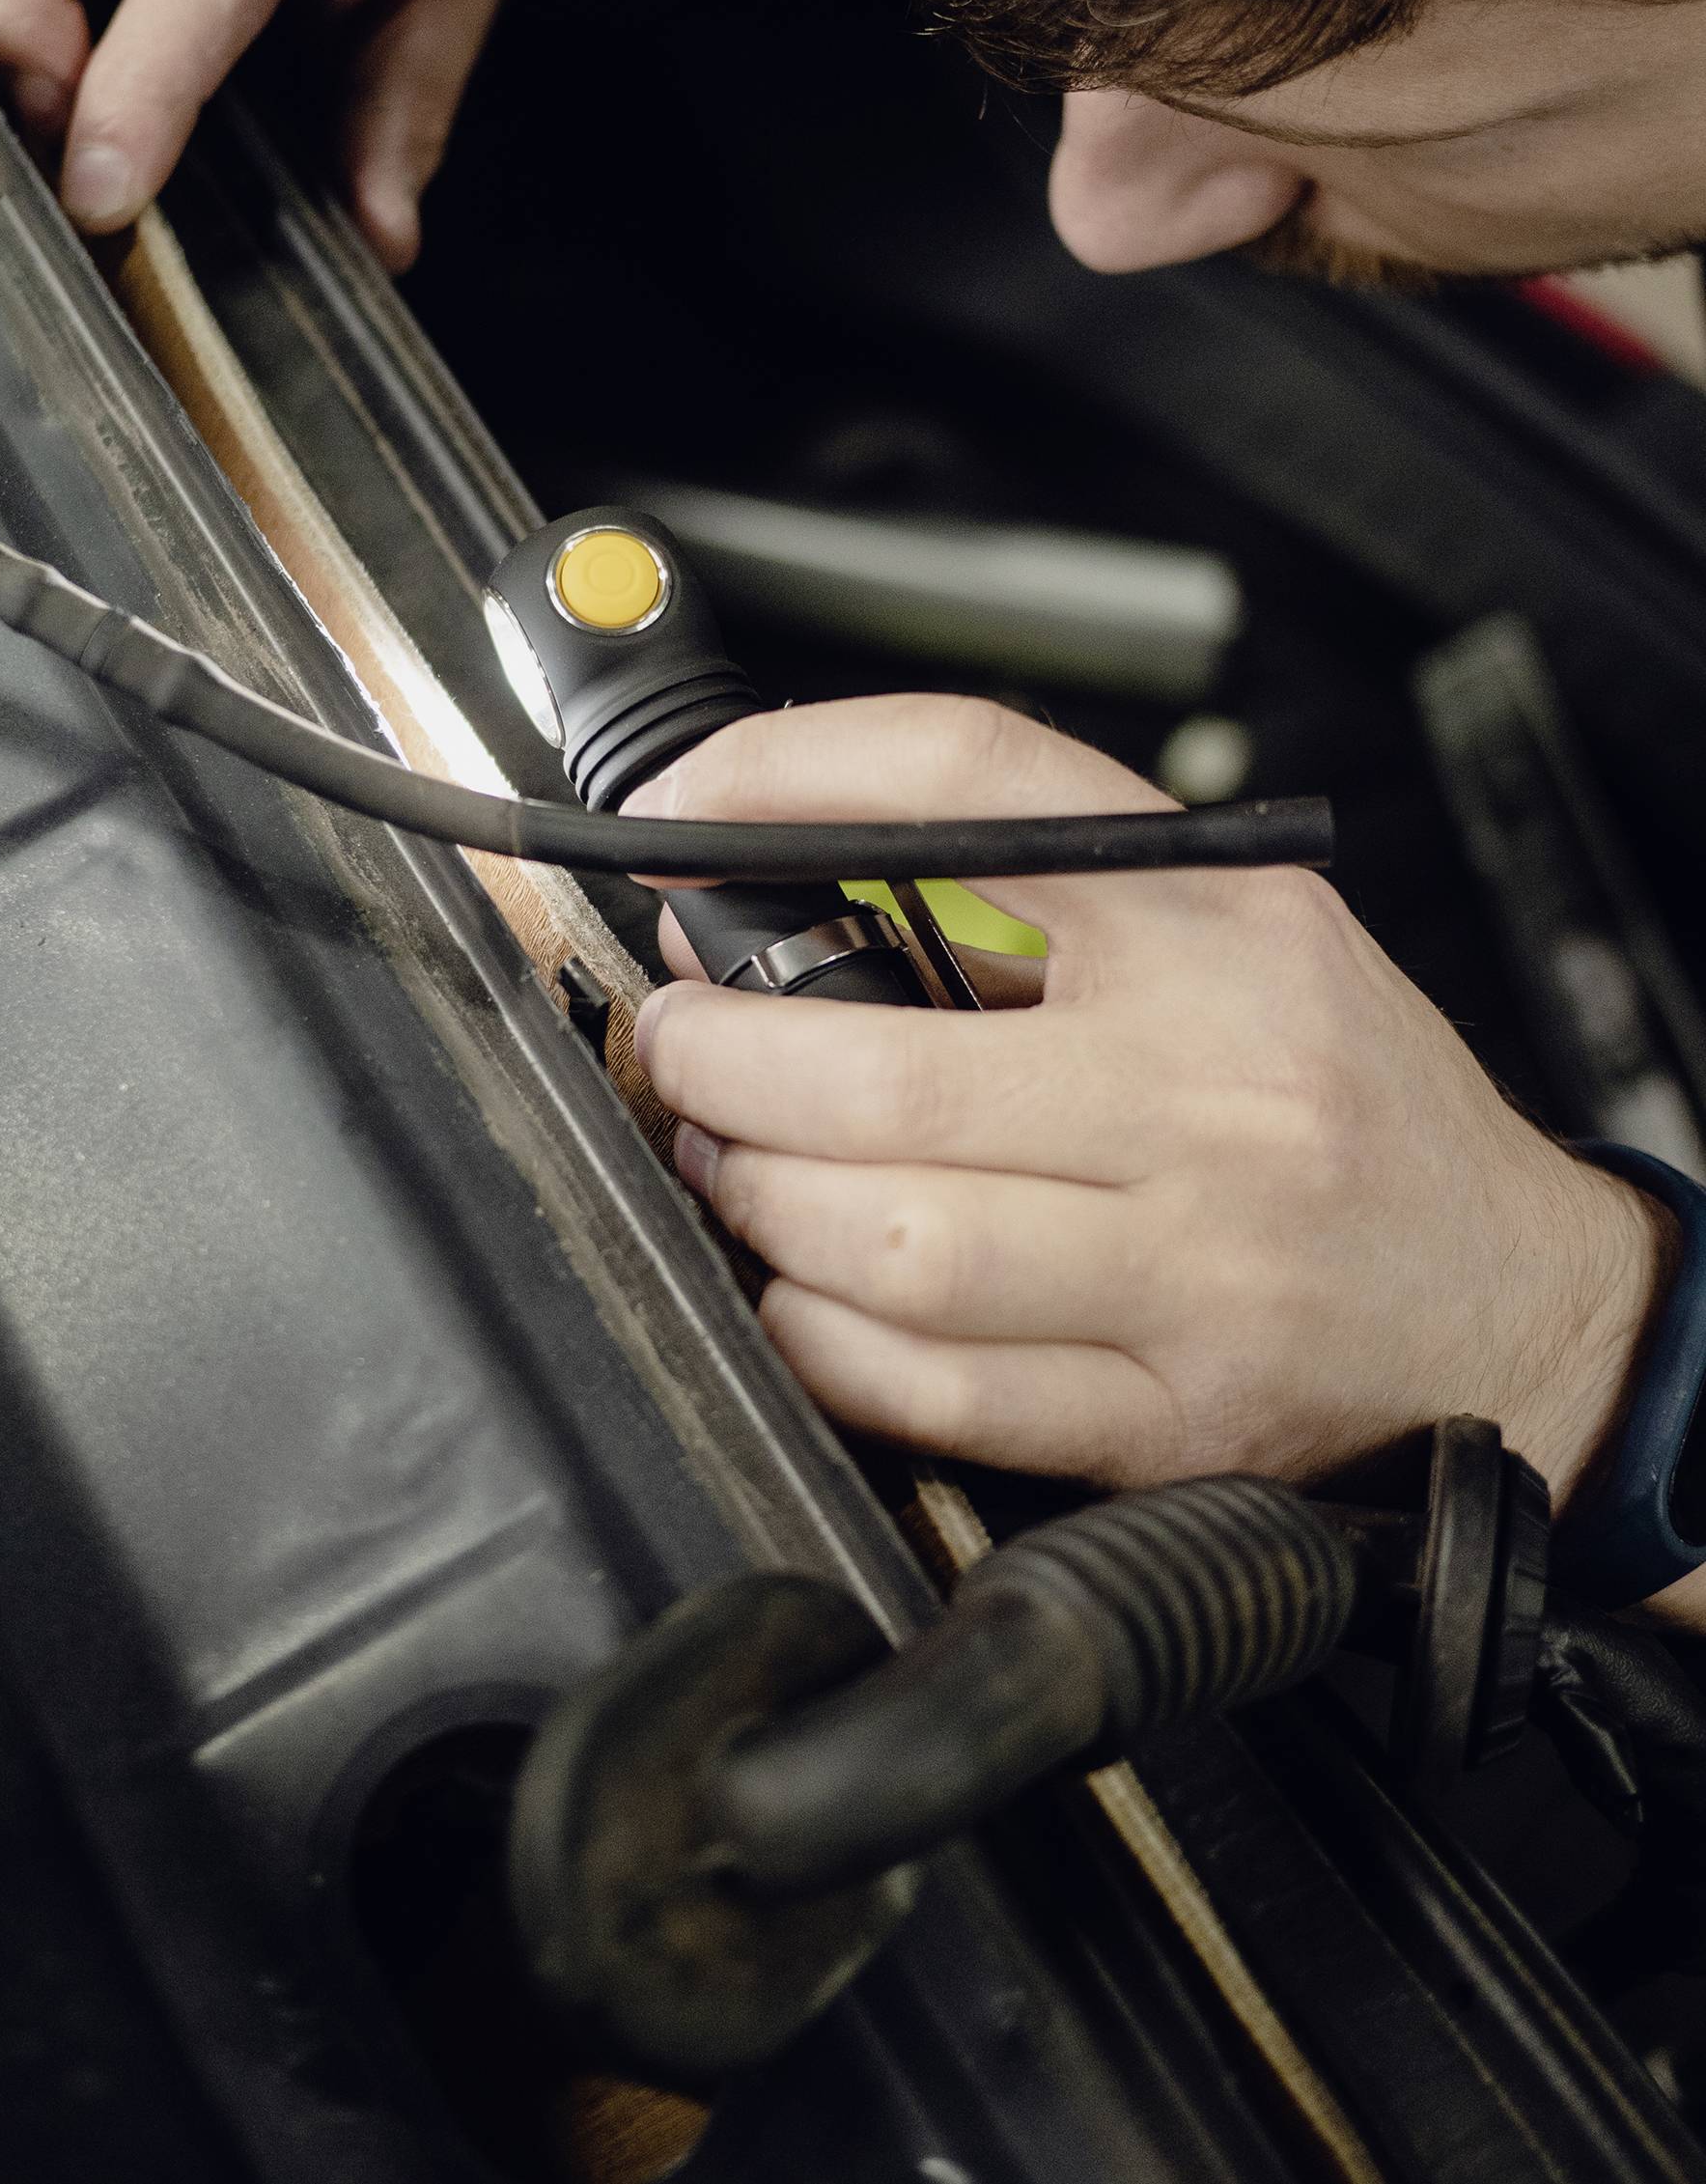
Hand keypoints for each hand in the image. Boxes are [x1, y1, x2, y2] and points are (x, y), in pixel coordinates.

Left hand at [627, 695, 1675, 1549]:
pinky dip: (819, 1338)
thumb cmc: (1348, 1098)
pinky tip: (799, 1288)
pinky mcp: (1170, 1417)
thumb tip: (781, 851)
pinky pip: (934, 1390)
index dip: (789, 778)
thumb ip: (1042, 877)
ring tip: (729, 1162)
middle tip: (683, 1041)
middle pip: (883, 1069)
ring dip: (753, 1199)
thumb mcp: (1240, 928)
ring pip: (890, 1240)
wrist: (1516, 1297)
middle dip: (720, 1055)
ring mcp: (1196, 1273)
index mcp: (1225, 936)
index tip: (680, 815)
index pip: (976, 785)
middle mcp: (1217, 1095)